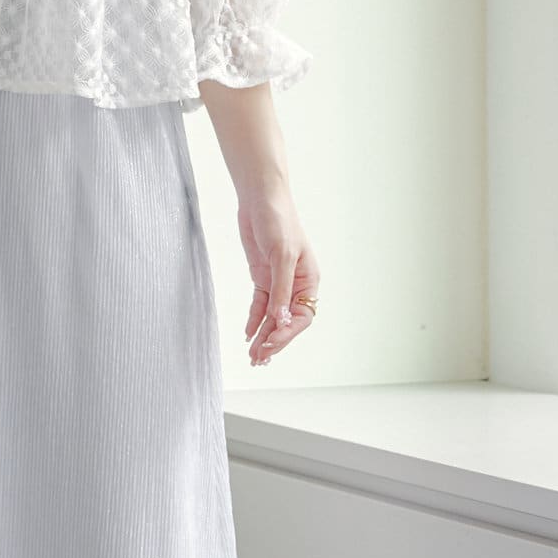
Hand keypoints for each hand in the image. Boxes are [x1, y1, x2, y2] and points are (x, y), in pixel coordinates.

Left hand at [240, 184, 318, 364]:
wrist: (260, 199)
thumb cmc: (278, 221)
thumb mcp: (282, 255)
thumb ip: (281, 289)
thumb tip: (282, 319)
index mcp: (309, 279)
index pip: (303, 316)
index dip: (288, 332)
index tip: (271, 342)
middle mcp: (296, 284)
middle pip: (288, 321)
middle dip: (274, 340)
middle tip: (259, 358)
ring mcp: (278, 282)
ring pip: (273, 317)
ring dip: (263, 336)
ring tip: (253, 356)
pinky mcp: (262, 277)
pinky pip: (260, 305)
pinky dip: (254, 320)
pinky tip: (247, 335)